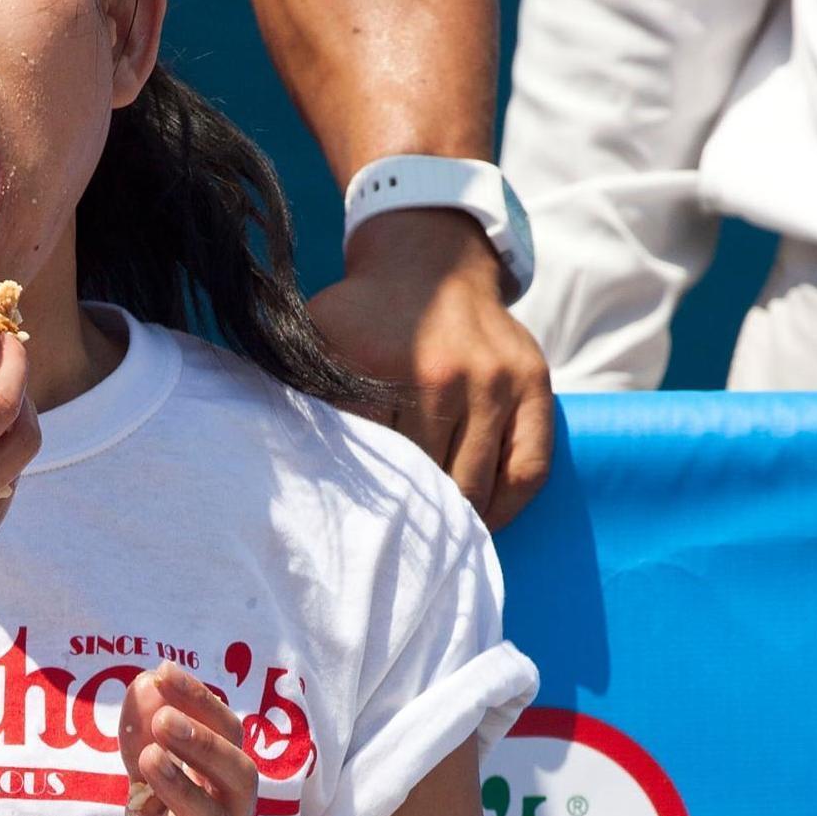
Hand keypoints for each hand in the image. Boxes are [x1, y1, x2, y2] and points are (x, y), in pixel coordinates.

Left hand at [101, 662, 287, 815]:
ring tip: (150, 757)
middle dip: (205, 742)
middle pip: (241, 779)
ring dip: (185, 790)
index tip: (163, 670)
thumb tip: (141, 683)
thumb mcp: (162, 814)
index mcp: (225, 808)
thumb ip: (151, 754)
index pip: (229, 743)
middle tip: (163, 715)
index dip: (201, 705)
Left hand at [309, 209, 552, 529]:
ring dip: (457, 520)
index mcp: (382, 365)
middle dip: (410, 516)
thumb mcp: (318, 337)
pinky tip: (485, 524)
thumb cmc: (365, 314)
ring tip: (435, 545)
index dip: (365, 496)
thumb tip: (281, 450)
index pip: (373, 457)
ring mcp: (496, 381)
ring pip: (476, 482)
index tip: (355, 523)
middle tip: (393, 550)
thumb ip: (300, 389)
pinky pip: (529, 468)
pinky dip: (507, 506)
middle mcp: (445, 374)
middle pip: (427, 477)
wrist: (431, 265)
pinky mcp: (535, 385)